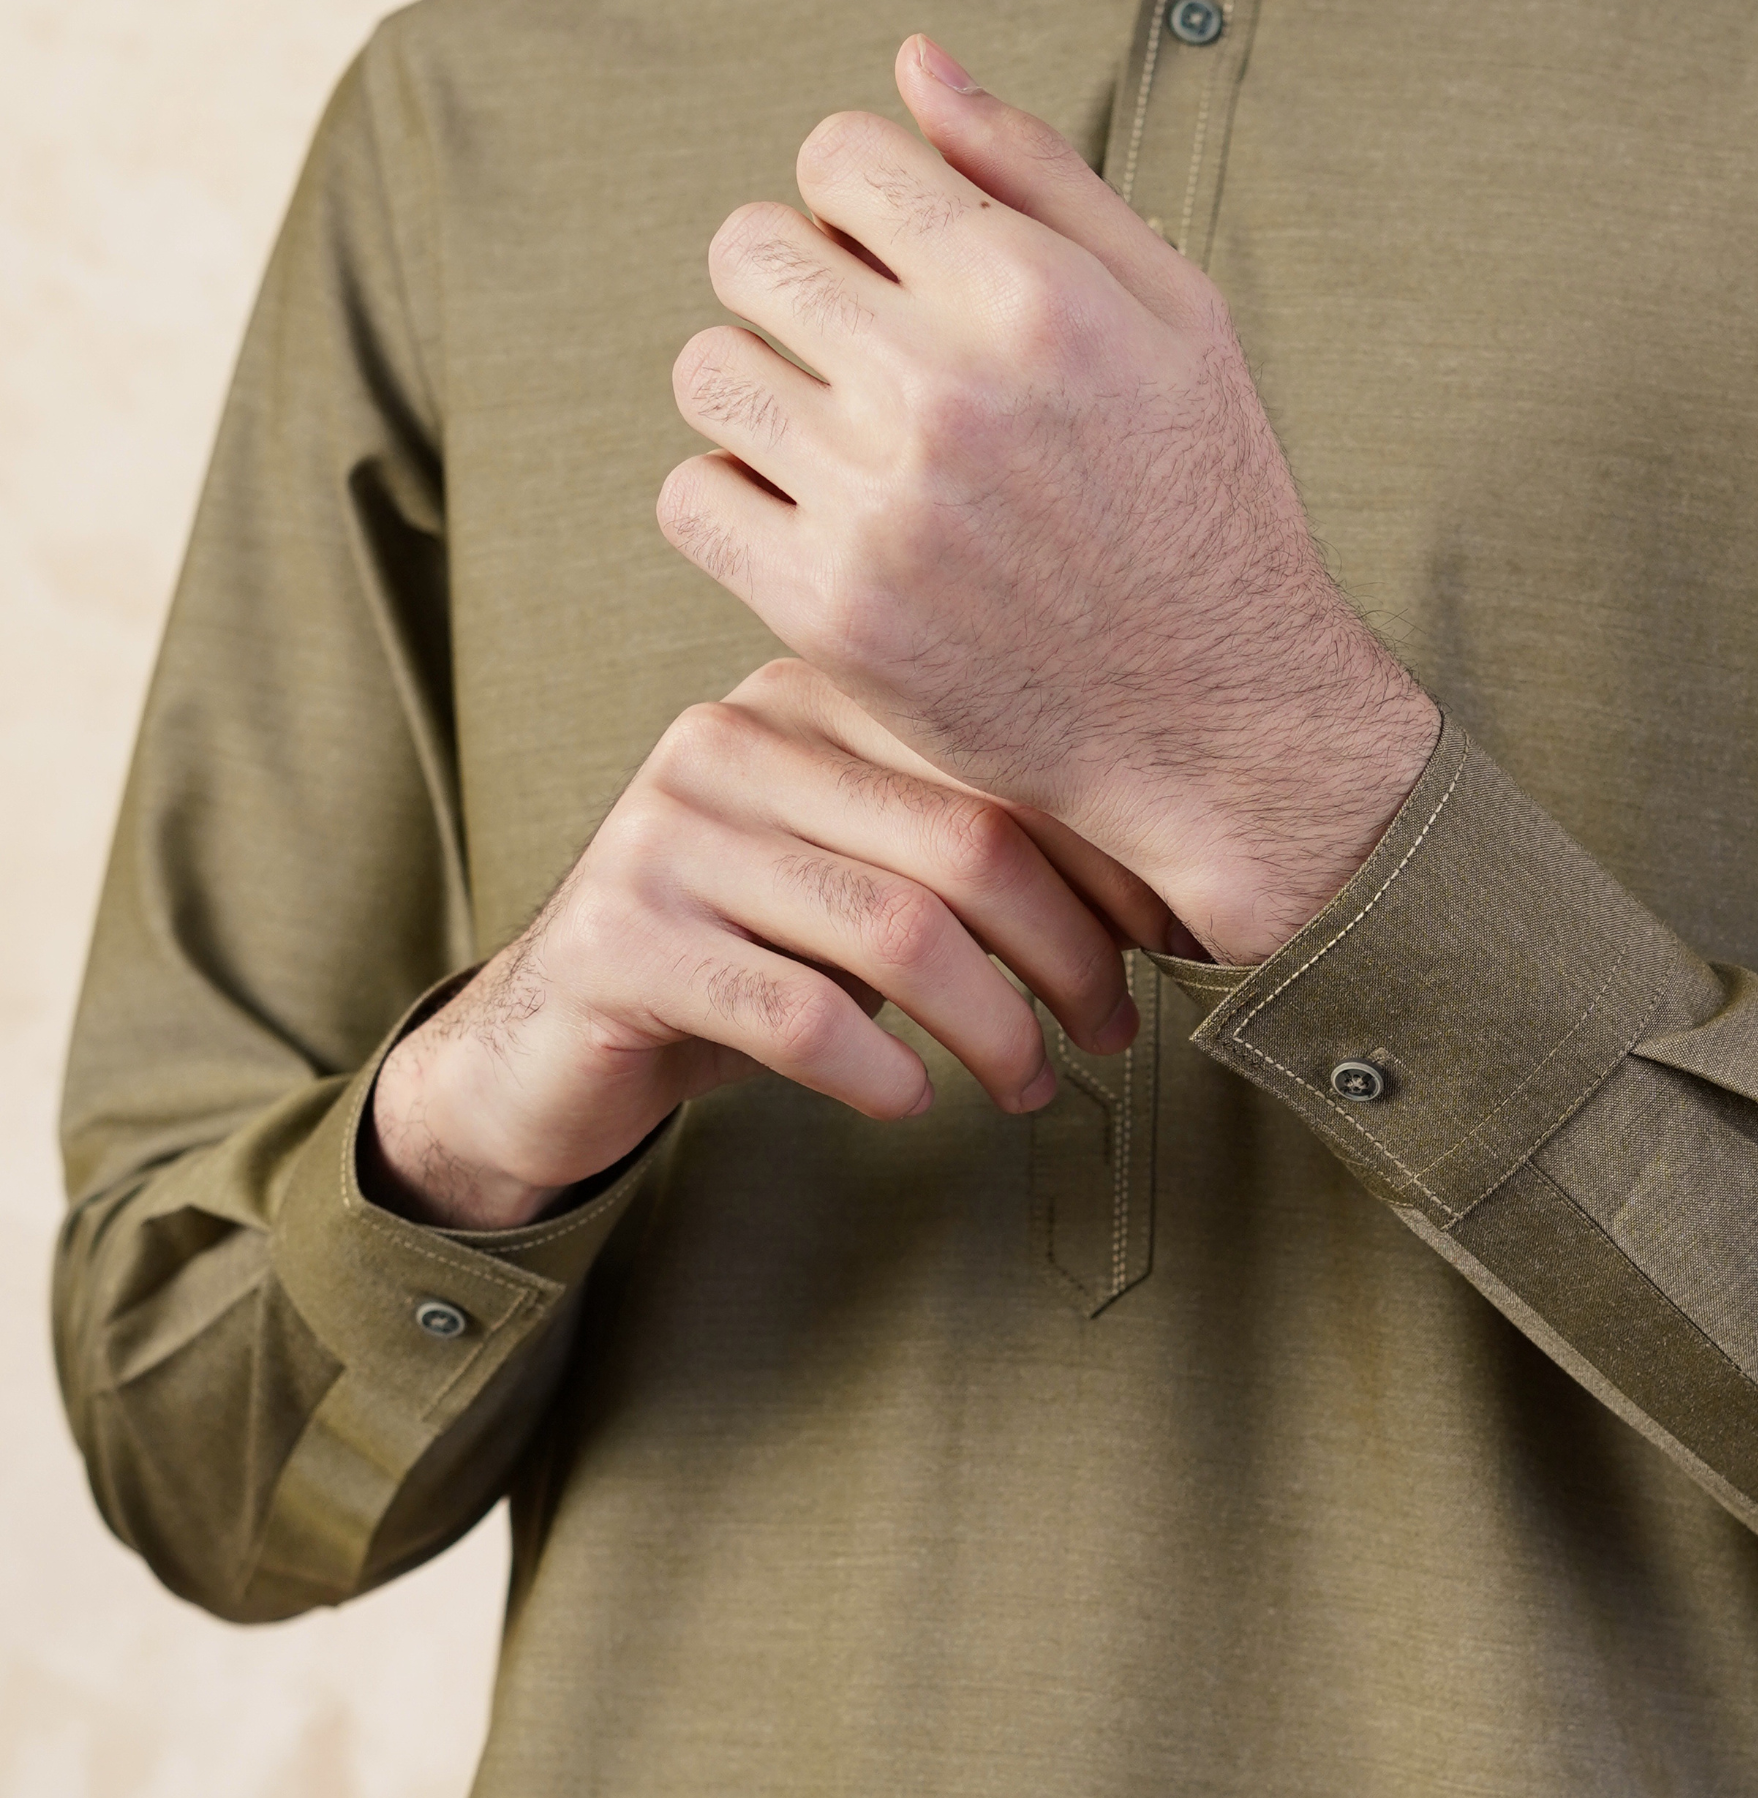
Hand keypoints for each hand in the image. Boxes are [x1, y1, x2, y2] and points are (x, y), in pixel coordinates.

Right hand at [364, 661, 1157, 1229]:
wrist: (551, 1044)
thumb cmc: (744, 959)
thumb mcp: (857, 879)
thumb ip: (963, 849)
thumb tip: (1163, 887)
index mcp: (800, 697)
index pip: (994, 759)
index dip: (1102, 858)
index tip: (1165, 939)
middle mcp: (727, 741)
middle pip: (965, 844)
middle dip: (1068, 955)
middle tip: (1110, 1032)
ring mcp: (665, 837)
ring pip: (897, 933)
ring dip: (995, 1030)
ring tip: (1030, 1086)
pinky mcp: (619, 942)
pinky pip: (798, 1015)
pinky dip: (882, 1072)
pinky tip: (910, 1100)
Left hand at [657, 35, 1438, 964]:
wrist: (1219, 717)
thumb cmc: (1202, 498)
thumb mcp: (1174, 311)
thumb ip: (1037, 173)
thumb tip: (910, 60)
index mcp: (1027, 293)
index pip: (835, 156)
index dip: (853, 198)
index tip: (892, 261)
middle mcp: (942, 389)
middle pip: (745, 251)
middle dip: (791, 281)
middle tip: (852, 350)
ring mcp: (875, 506)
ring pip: (706, 371)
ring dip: (756, 389)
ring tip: (832, 435)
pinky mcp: (828, 611)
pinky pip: (689, 498)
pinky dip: (732, 501)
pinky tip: (808, 516)